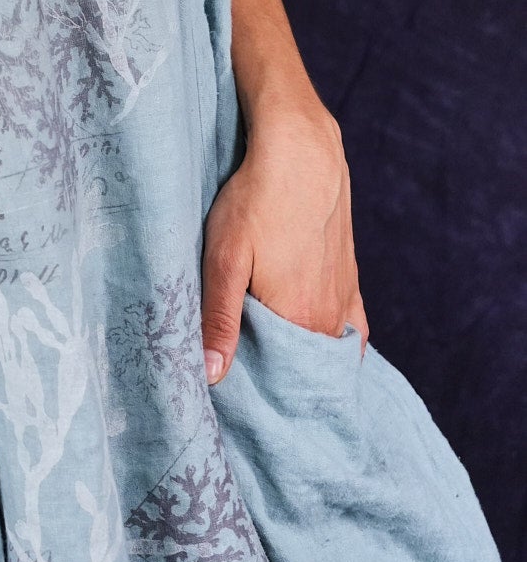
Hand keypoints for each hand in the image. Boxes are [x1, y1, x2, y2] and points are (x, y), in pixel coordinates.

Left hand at [200, 96, 368, 385]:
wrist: (302, 151)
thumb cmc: (257, 201)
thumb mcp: (225, 258)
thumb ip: (220, 319)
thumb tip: (211, 377)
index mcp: (300, 321)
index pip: (283, 384)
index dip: (263, 399)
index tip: (244, 410)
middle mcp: (329, 319)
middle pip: (305, 370)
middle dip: (282, 385)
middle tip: (256, 397)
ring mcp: (344, 299)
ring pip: (327, 349)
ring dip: (306, 365)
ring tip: (280, 378)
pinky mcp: (350, 278)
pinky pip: (351, 328)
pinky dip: (337, 345)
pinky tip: (323, 353)